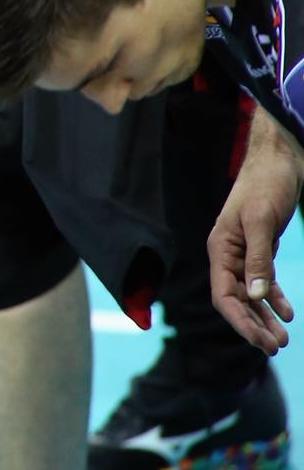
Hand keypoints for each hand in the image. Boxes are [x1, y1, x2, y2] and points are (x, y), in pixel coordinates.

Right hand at [210, 126, 303, 352]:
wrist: (279, 161)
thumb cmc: (266, 186)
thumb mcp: (263, 221)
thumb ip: (258, 258)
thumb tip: (255, 296)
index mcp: (220, 248)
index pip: (223, 294)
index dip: (240, 321)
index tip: (261, 342)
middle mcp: (228, 254)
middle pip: (235, 299)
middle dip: (253, 325)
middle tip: (276, 348)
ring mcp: (244, 253)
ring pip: (250, 294)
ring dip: (264, 317)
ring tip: (281, 340)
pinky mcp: (260, 249)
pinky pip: (264, 281)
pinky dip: (275, 298)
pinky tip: (288, 313)